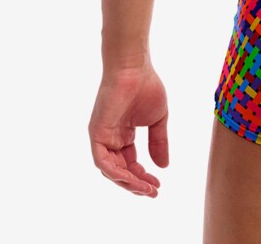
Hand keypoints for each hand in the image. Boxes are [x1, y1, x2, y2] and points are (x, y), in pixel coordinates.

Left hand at [89, 65, 169, 197]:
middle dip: (136, 184)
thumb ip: (159, 143)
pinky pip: (102, 161)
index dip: (143, 176)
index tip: (158, 184)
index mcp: (123, 135)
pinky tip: (131, 178)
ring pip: (110, 170)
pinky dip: (115, 172)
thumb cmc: (146, 86)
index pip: (130, 163)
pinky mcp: (96, 133)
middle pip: (120, 170)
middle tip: (153, 192)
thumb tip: (164, 167)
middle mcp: (111, 138)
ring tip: (145, 188)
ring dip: (127, 182)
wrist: (134, 69)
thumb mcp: (158, 120)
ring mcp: (102, 137)